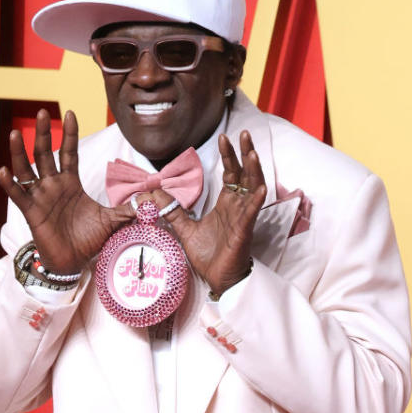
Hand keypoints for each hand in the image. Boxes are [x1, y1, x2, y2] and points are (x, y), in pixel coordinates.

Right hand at [0, 109, 133, 274]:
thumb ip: (129, 208)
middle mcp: (53, 186)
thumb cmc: (89, 240)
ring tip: (15, 133)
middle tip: (42, 112)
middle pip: (46, 154)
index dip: (69, 134)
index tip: (70, 113)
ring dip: (20, 152)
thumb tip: (152, 201)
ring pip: (27, 170)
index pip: (69, 152)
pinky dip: (9, 184)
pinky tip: (3, 170)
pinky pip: (18, 195)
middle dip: (44, 133)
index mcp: (71, 183)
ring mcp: (40, 197)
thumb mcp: (112, 221)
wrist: (74, 263)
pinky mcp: (32, 212)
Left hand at [144, 130, 266, 294]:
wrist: (218, 278)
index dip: (229, 156)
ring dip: (253, 169)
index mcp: (226, 203)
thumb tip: (152, 195)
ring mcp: (243, 217)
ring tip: (252, 152)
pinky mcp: (244, 230)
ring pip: (252, 188)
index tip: (224, 137)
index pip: (231, 173)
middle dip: (244, 153)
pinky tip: (259, 187)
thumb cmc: (209, 254)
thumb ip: (172, 211)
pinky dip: (255, 199)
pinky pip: (252, 212)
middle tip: (243, 134)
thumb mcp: (185, 229)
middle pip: (245, 174)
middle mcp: (237, 206)